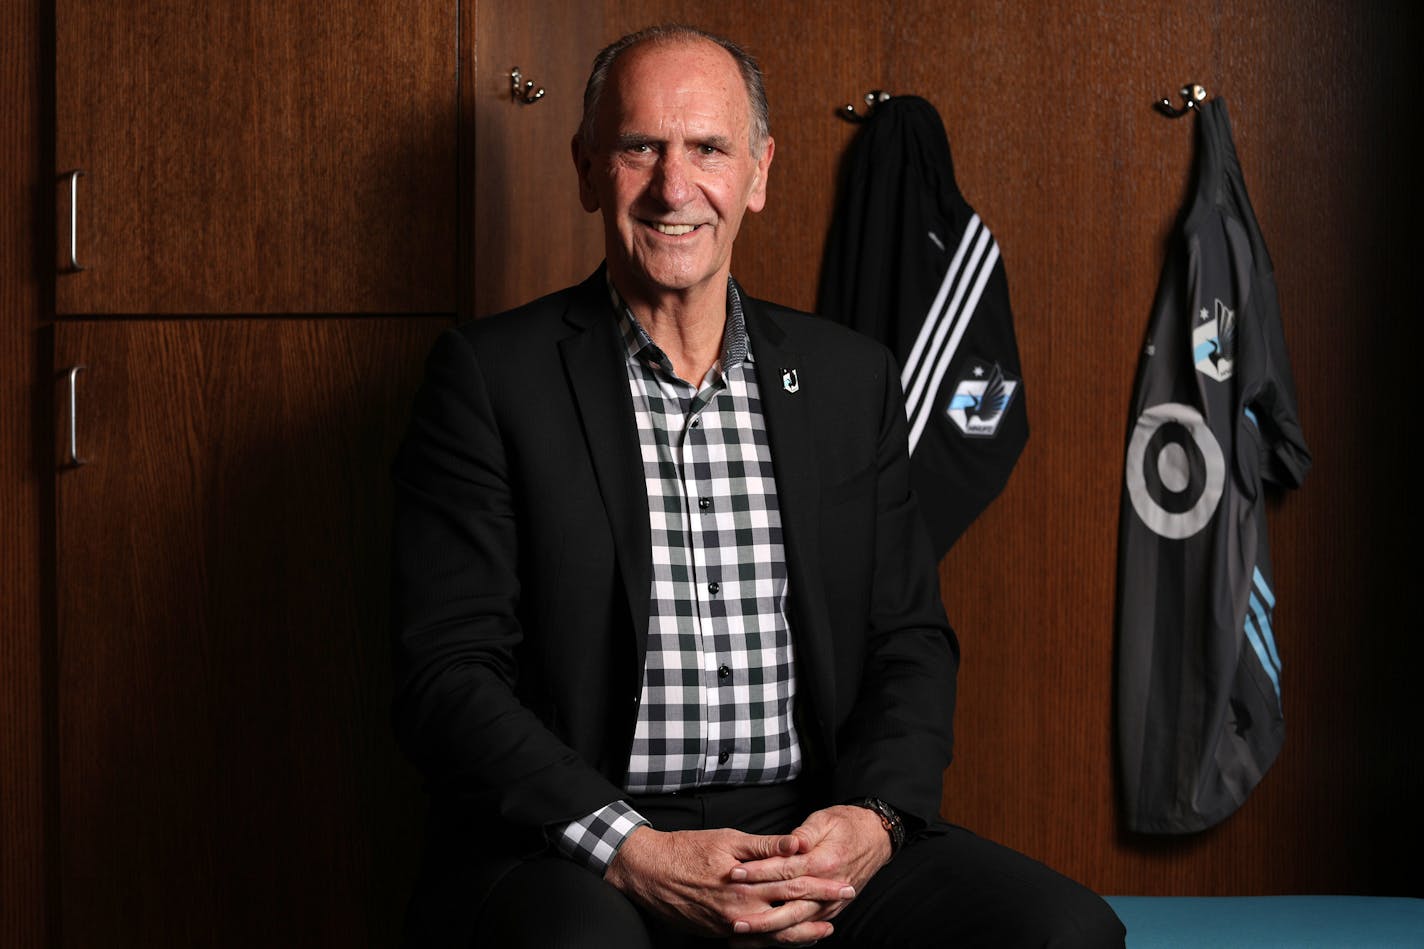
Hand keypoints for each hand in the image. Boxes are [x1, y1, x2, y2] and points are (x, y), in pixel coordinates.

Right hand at [604, 825, 855, 944]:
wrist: (648, 872)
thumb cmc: (687, 849)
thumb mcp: (728, 839)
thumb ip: (766, 846)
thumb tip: (800, 843)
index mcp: (747, 883)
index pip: (794, 884)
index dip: (822, 883)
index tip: (845, 881)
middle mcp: (742, 909)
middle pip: (791, 911)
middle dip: (821, 905)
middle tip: (847, 898)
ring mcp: (730, 926)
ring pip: (776, 935)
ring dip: (804, 931)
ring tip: (827, 928)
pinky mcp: (719, 934)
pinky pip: (755, 943)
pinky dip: (777, 942)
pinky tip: (790, 938)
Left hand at [727, 804, 892, 943]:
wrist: (876, 838)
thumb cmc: (847, 825)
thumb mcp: (825, 820)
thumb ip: (806, 833)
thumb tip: (791, 842)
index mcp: (824, 862)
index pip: (786, 870)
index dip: (759, 873)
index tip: (735, 874)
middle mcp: (828, 887)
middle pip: (789, 905)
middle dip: (760, 915)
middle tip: (733, 919)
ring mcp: (830, 903)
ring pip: (796, 923)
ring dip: (769, 933)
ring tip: (742, 936)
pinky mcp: (830, 910)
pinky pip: (806, 928)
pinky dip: (786, 937)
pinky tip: (765, 942)